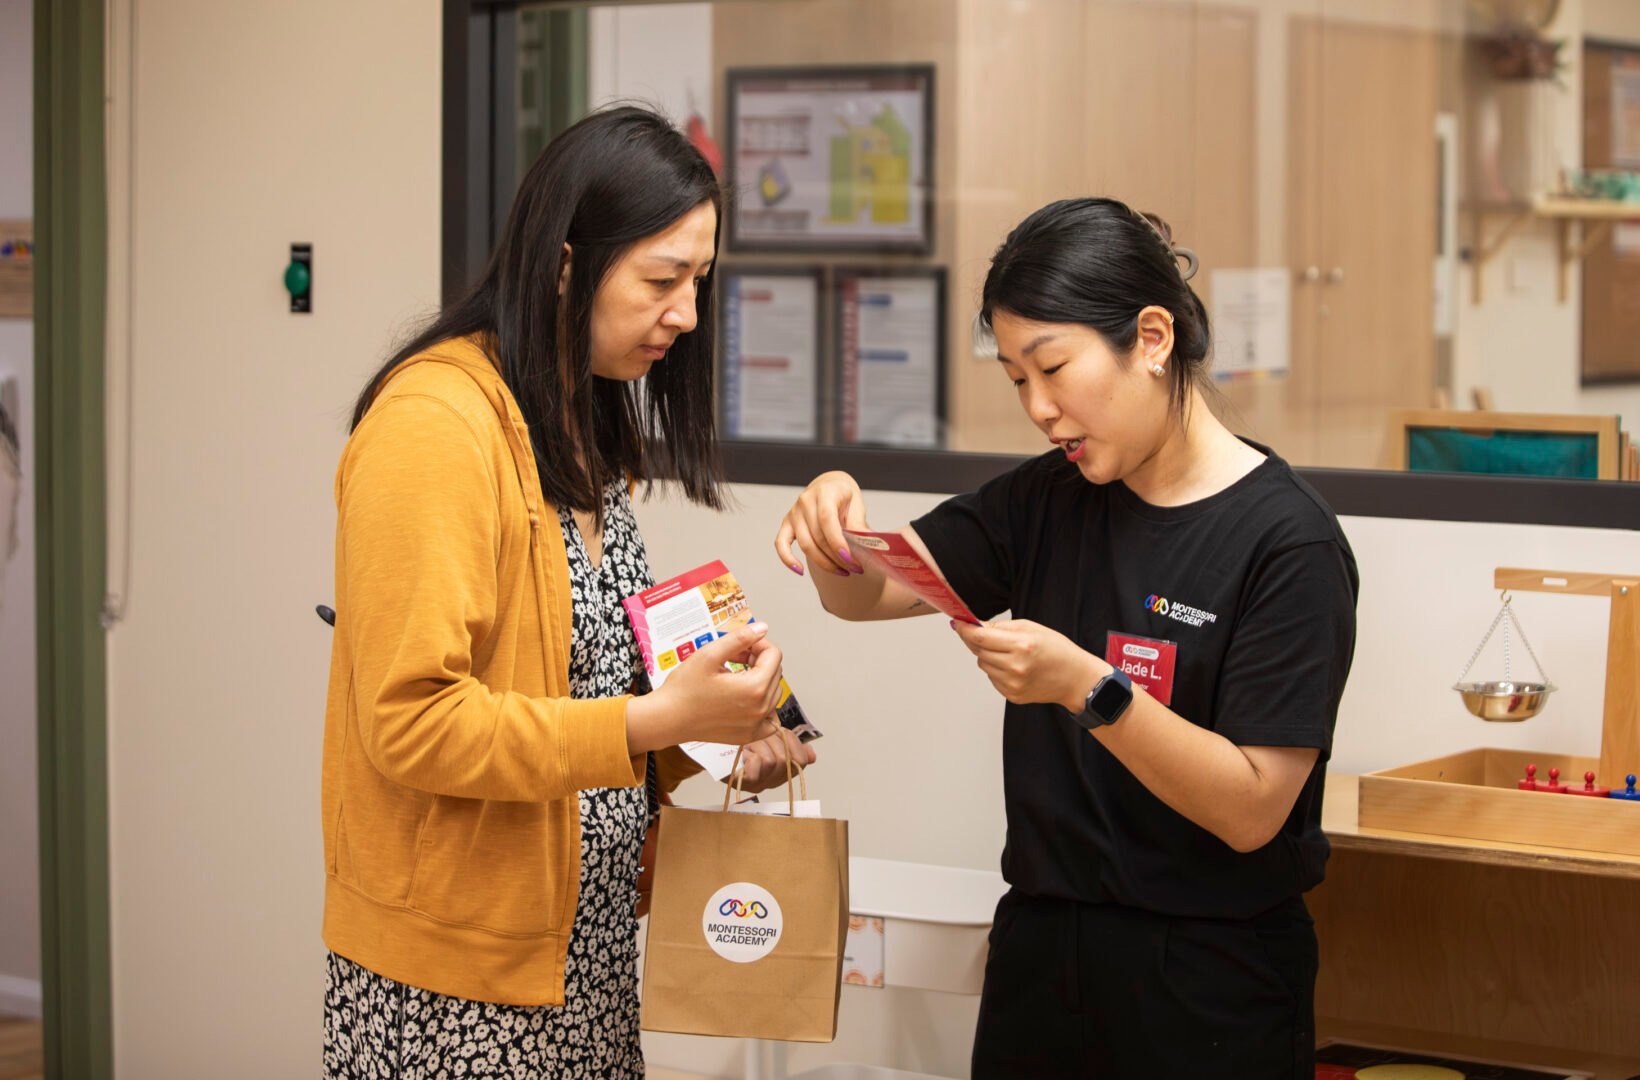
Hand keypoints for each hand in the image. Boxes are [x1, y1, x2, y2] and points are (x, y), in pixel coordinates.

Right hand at [648, 623, 785, 745]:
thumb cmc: (683, 689)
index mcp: (754, 688)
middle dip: (757, 659)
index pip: (774, 655)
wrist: (667, 719)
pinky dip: (763, 705)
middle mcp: (760, 709)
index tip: (741, 644)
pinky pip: (770, 718)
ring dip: (759, 679)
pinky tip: (746, 699)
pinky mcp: (749, 735)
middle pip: (775, 672)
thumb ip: (739, 638)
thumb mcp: (709, 654)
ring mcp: (756, 725)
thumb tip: (762, 629)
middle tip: (733, 657)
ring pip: (772, 692)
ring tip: (733, 675)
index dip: (758, 643)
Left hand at [734, 727, 816, 793]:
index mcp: (780, 772)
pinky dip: (753, 753)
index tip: (782, 732)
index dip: (794, 744)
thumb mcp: (770, 739)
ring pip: (773, 760)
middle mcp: (770, 782)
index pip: (801, 761)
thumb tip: (812, 755)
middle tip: (761, 735)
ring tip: (750, 742)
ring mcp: (757, 784)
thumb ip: (791, 746)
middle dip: (775, 740)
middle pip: (787, 759)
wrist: (712, 748)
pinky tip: (744, 751)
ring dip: (761, 744)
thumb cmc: (740, 743)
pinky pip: (759, 764)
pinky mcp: (743, 781)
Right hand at [774, 471, 868, 577]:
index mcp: (824, 492)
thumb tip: (869, 546)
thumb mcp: (856, 505)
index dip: (837, 542)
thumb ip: (859, 524)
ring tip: (842, 571)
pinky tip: (800, 571)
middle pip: (818, 536)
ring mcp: (794, 513)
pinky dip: (788, 560)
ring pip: (805, 545)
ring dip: (824, 563)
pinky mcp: (786, 524)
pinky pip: (781, 544)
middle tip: (855, 569)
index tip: (851, 559)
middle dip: (837, 557)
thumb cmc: (843, 497)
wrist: (829, 486)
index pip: (827, 520)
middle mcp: (805, 501)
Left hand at [949, 618, 1102, 709]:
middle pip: (978, 651)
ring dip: (988, 655)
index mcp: (1022, 646)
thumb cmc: (1057, 650)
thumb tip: (976, 626)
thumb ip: (1001, 627)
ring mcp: (1013, 684)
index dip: (964, 629)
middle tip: (984, 635)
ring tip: (1009, 653)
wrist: (1075, 678)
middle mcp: (1015, 667)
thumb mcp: (1031, 628)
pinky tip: (1014, 666)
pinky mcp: (1012, 695)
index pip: (980, 638)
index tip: (956, 623)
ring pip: (983, 664)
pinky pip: (992, 678)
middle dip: (976, 641)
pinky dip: (996, 669)